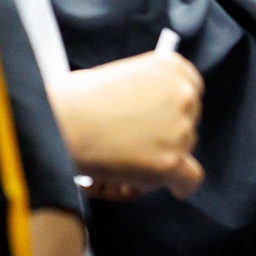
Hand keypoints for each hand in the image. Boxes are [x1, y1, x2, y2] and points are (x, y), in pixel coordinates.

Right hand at [49, 50, 203, 196]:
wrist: (64, 122)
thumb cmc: (79, 99)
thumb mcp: (121, 75)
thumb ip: (145, 90)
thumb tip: (154, 111)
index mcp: (170, 67)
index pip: (191, 89)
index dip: (176, 107)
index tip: (165, 117)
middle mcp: (182, 94)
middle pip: (189, 121)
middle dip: (168, 131)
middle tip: (139, 140)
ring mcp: (179, 129)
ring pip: (184, 150)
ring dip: (163, 156)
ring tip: (128, 158)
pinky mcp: (170, 162)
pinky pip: (189, 178)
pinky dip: (181, 185)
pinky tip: (174, 189)